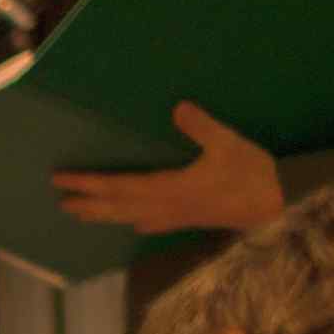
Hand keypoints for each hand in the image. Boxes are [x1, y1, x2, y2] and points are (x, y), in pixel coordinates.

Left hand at [54, 103, 282, 237]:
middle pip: (115, 207)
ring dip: (103, 215)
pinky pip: (151, 223)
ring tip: (81, 214)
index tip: (62, 180)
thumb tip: (178, 107)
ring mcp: (174, 217)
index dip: (87, 183)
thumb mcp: (229, 144)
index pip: (116, 186)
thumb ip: (202, 127)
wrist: (273, 210)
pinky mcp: (187, 220)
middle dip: (86, 203)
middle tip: (60, 202)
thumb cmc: (250, 175)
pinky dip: (134, 222)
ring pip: (128, 217)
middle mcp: (162, 206)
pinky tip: (133, 225)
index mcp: (166, 188)